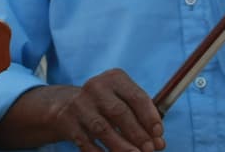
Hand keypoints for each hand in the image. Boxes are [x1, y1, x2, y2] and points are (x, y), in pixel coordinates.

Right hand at [48, 69, 165, 151]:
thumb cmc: (104, 104)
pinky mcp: (68, 122)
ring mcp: (80, 105)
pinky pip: (86, 142)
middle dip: (137, 134)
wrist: (65, 105)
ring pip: (102, 129)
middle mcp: (96, 88)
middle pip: (120, 113)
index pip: (136, 96)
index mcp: (114, 79)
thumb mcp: (121, 101)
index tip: (159, 134)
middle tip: (150, 149)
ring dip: (122, 146)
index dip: (150, 117)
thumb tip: (159, 143)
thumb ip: (141, 119)